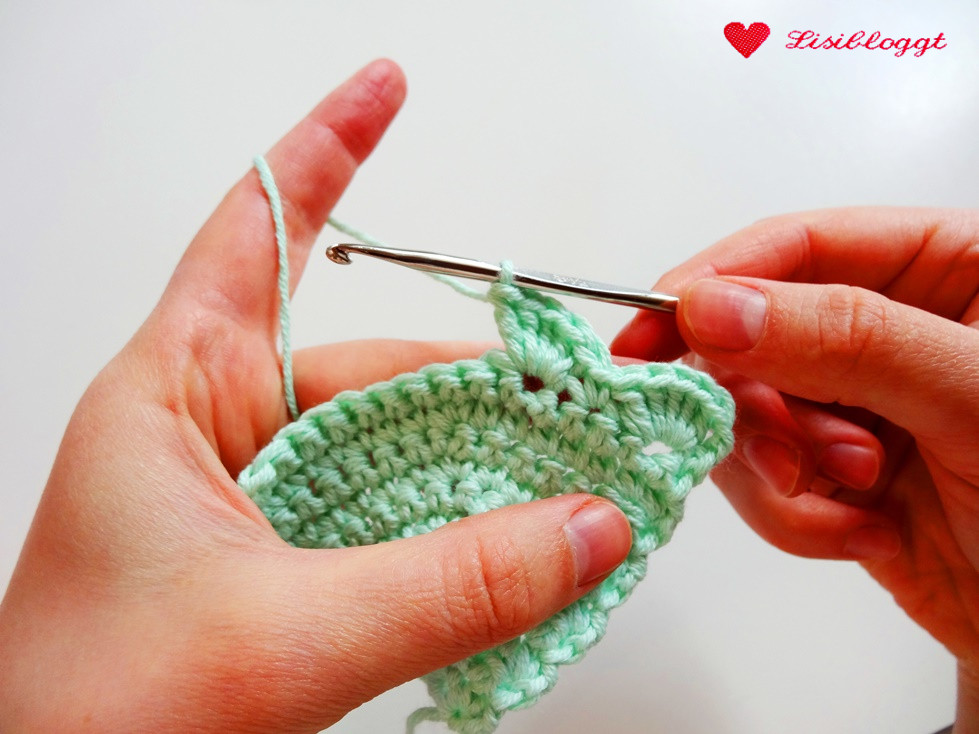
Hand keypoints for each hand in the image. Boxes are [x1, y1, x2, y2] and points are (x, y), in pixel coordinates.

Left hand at [0, 60, 631, 732]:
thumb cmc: (92, 718)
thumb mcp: (285, 639)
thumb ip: (449, 584)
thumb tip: (583, 528)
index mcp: (176, 397)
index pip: (256, 235)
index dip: (325, 152)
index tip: (386, 89)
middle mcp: (222, 432)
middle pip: (373, 367)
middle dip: (479, 385)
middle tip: (579, 405)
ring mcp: (262, 499)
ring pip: (394, 448)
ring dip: (478, 468)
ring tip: (568, 486)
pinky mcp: (291, 560)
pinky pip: (392, 516)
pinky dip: (456, 529)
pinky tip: (514, 548)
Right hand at [613, 207, 978, 730]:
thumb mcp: (973, 395)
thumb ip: (848, 340)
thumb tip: (712, 309)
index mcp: (937, 269)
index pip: (798, 245)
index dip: (716, 281)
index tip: (653, 329)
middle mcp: (884, 332)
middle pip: (752, 337)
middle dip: (764, 405)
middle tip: (790, 453)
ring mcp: (851, 406)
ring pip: (744, 415)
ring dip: (783, 466)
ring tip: (857, 494)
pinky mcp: (829, 477)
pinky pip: (762, 483)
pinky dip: (795, 518)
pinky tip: (863, 534)